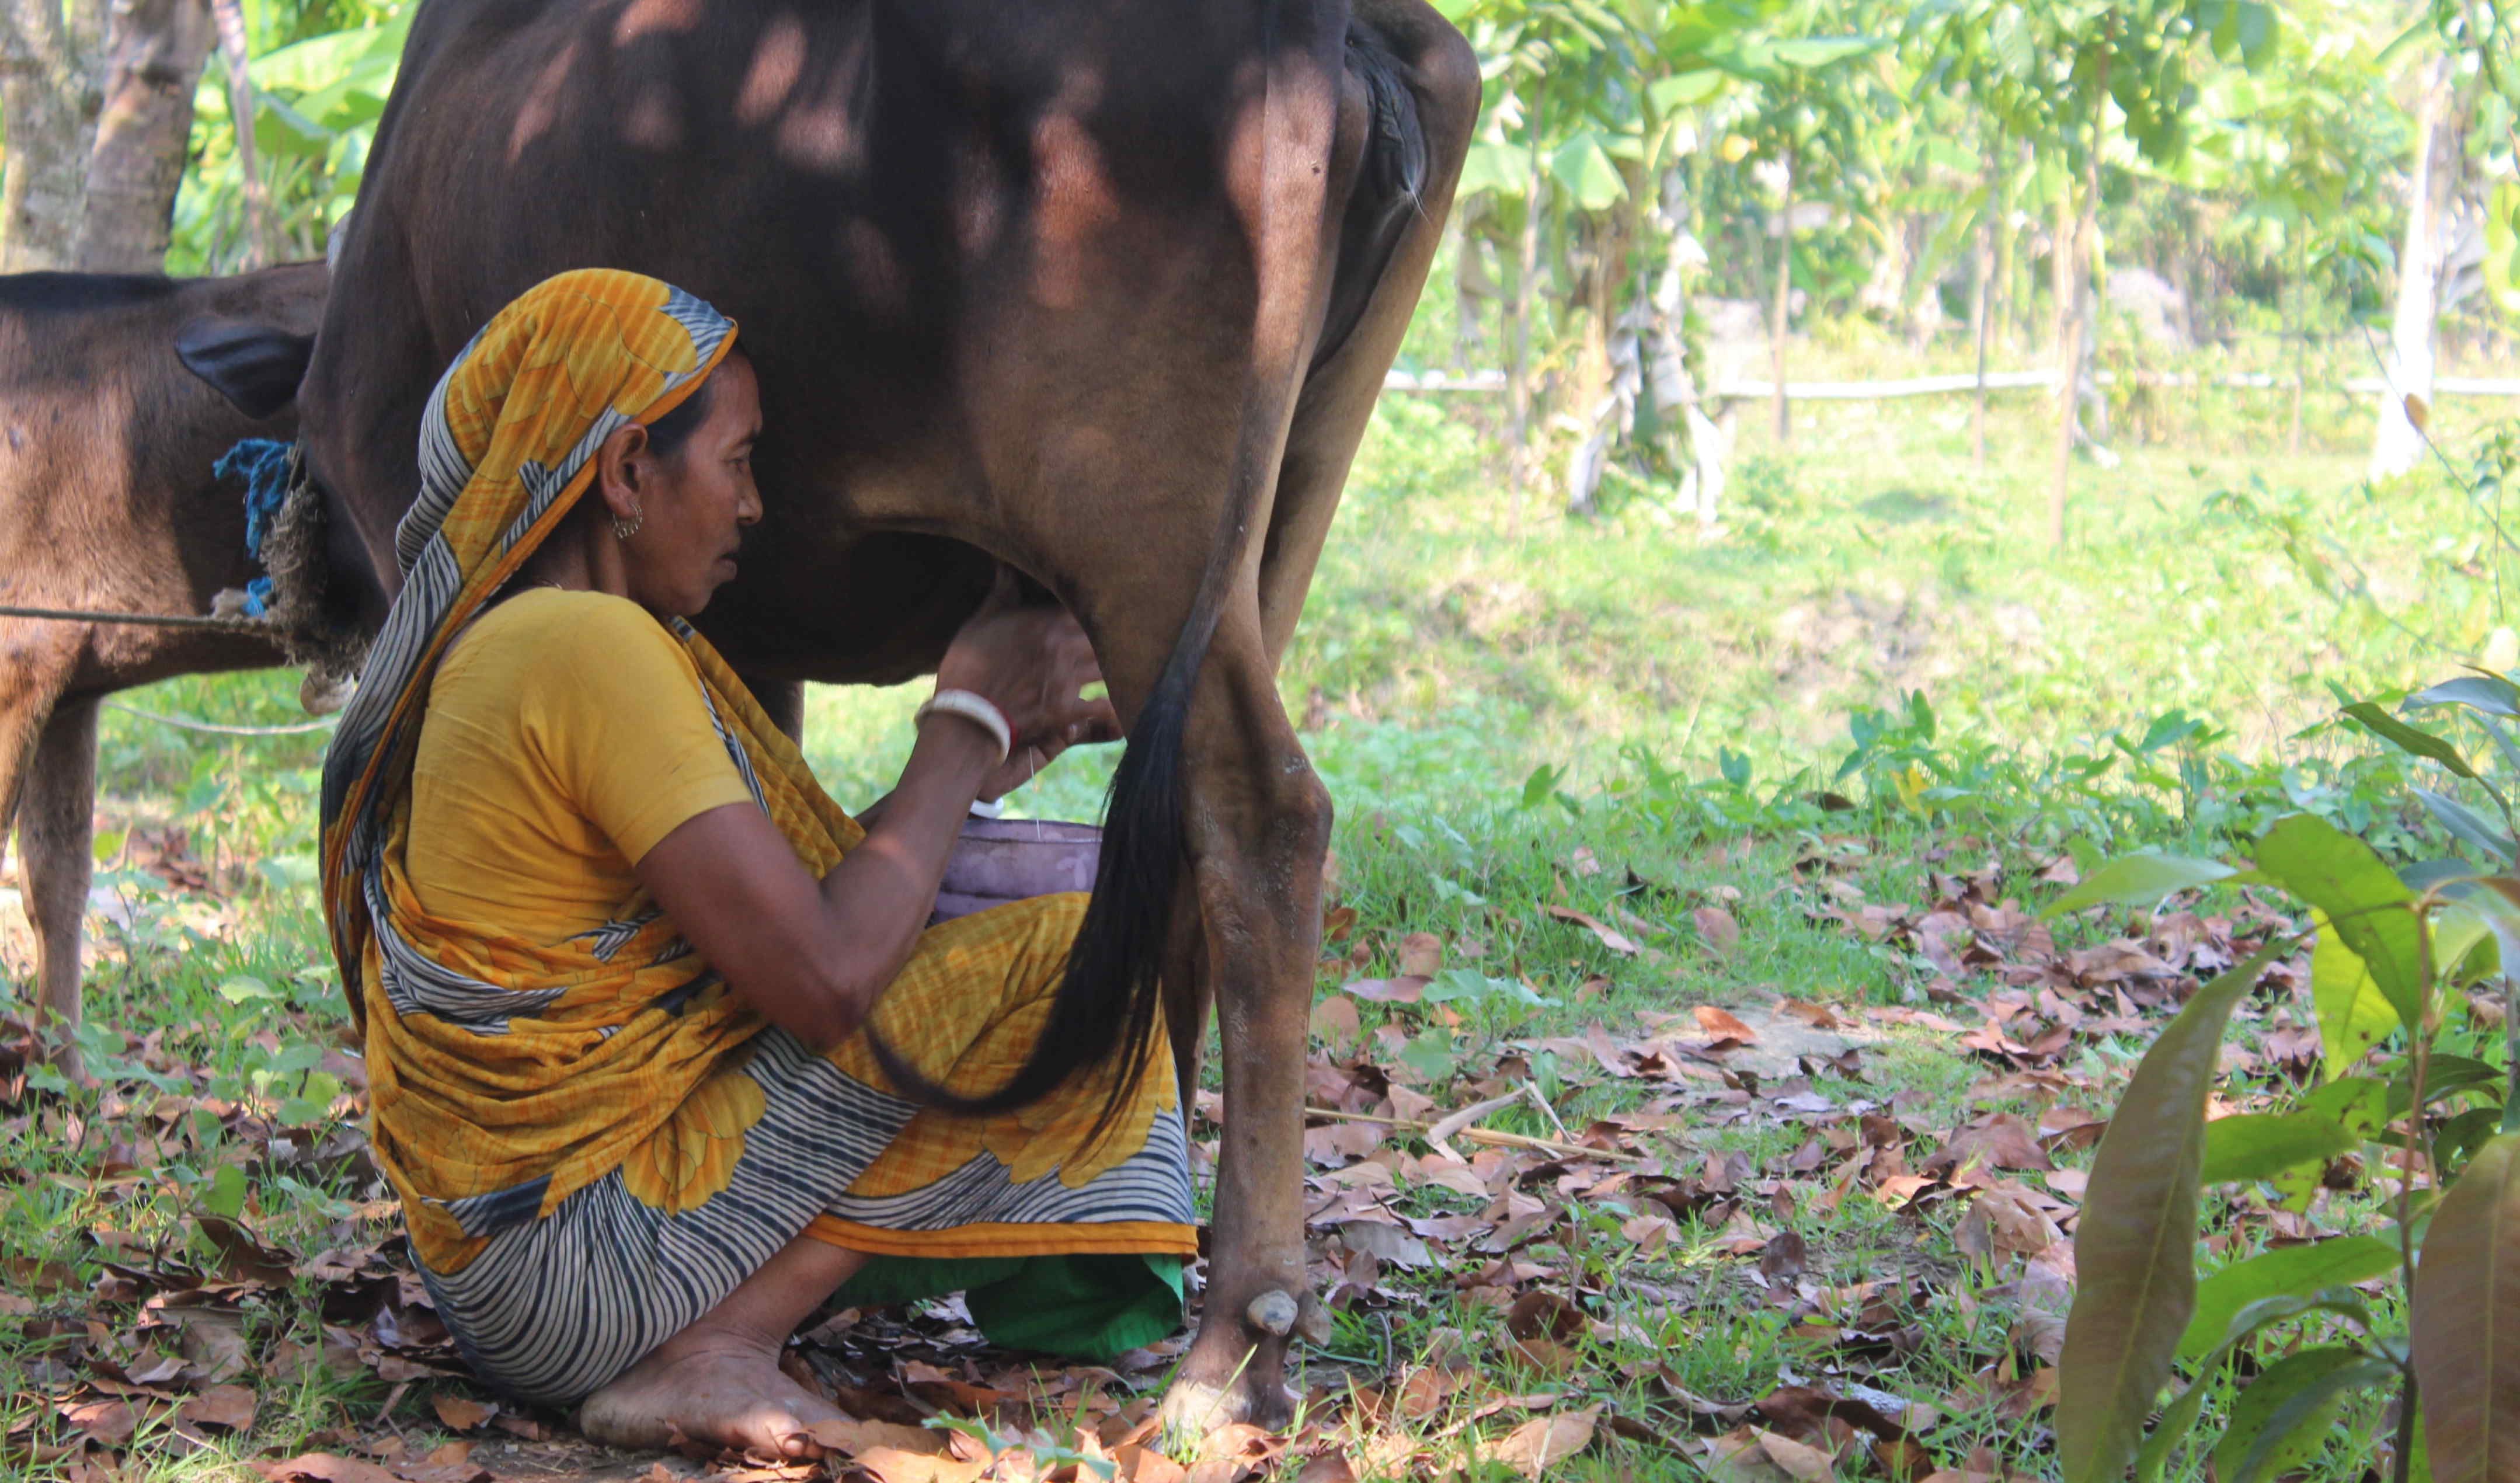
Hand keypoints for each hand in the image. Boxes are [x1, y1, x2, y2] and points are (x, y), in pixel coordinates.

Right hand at [933, 578, 1120, 798]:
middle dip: (1118, 637)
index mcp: (1044, 622)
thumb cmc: (966, 671)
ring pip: (1111, 666)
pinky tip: (1127, 709)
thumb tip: (1003, 562)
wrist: (962, 720)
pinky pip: (1106, 707)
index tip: (1114, 605)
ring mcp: (1067, 679)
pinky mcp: (1067, 711)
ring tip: (1133, 669)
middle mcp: (1061, 646)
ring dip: (1119, 668)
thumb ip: (1001, 593)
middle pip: (1107, 635)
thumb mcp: (979, 625)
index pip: (1089, 606)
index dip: (1103, 607)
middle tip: (1133, 637)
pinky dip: (1118, 709)